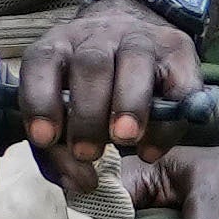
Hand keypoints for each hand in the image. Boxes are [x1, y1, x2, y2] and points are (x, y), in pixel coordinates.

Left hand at [13, 0, 203, 186]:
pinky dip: (167, 121)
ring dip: (128, 105)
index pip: (42, 62)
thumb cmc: (88, 91)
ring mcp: (140, 39)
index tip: (45, 138)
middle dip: (87, 113)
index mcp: (59, 47)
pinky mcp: (178, 51)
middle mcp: (97, 37)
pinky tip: (152, 148)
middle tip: (87, 152)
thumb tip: (82, 182)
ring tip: (124, 140)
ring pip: (135, 62)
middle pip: (91, 65)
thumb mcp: (62, 115)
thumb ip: (58, 152)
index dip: (40, 100)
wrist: (135, 38)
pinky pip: (178, 85)